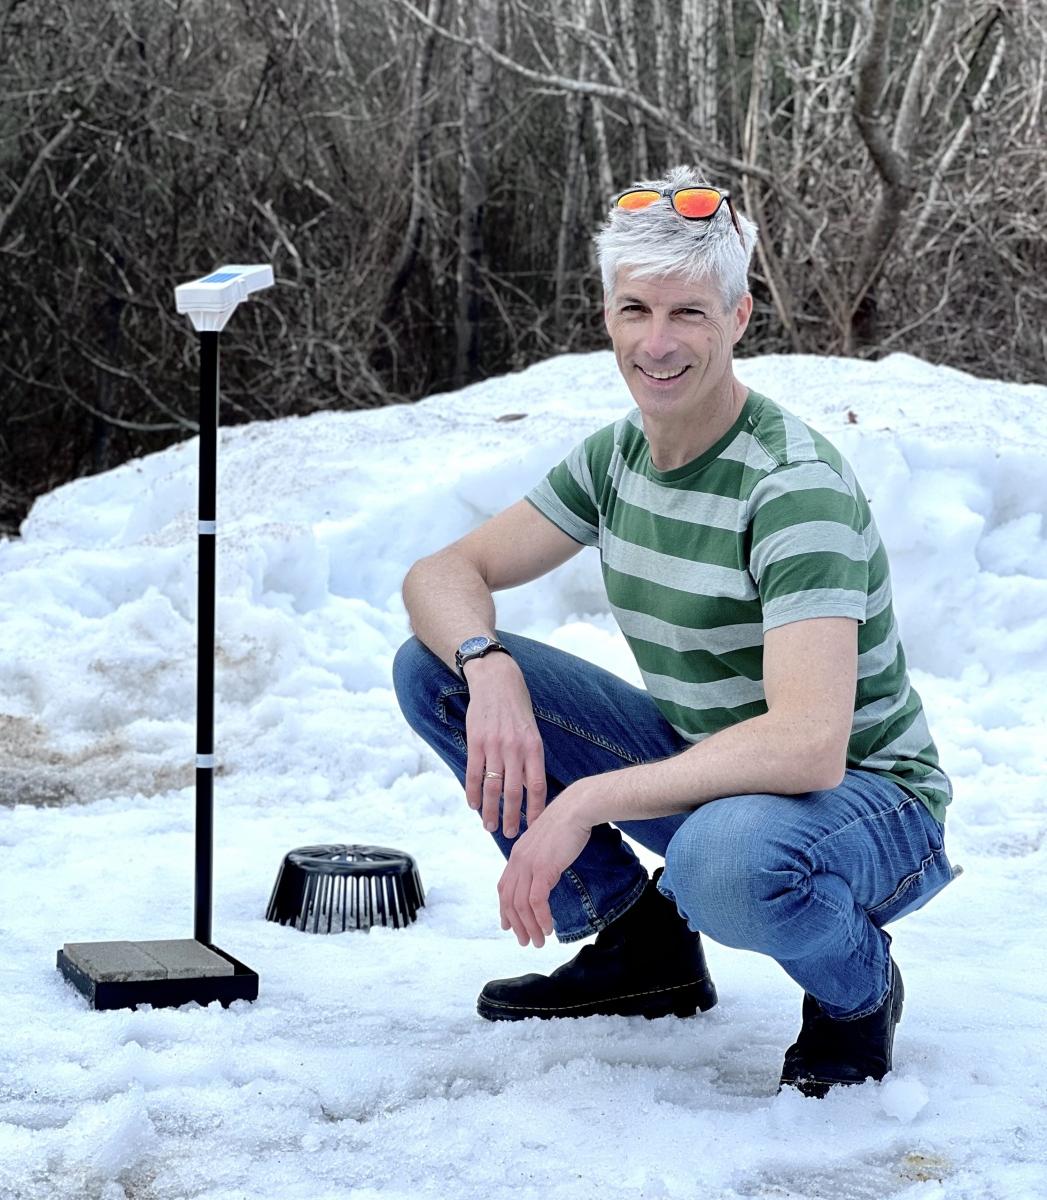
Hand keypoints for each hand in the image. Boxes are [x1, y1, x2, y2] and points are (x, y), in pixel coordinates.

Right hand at [464, 654, 546, 838]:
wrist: (497, 681)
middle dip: (512, 817)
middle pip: (514, 792)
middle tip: (510, 834)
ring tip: (490, 826)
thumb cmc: (517, 708)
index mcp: (533, 747)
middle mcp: (515, 749)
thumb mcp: (532, 731)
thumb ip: (530, 759)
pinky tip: (473, 805)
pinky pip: (473, 773)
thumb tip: (530, 788)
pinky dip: (472, 792)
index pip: (537, 785)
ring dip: (490, 810)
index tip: (534, 826)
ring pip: (492, 787)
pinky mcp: (476, 742)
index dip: (536, 809)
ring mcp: (494, 746)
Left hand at [497, 790, 592, 946]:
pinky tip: (548, 929)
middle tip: (525, 942)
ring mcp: (529, 864)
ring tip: (538, 942)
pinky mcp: (544, 868)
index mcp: (518, 854)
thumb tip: (544, 875)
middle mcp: (518, 860)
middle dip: (516, 925)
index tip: (508, 926)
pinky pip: (536, 901)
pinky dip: (541, 918)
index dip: (504, 909)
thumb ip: (540, 859)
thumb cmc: (568, 823)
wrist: (578, 808)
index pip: (504, 887)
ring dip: (529, 927)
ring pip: (521, 905)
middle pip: (509, 900)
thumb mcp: (547, 842)